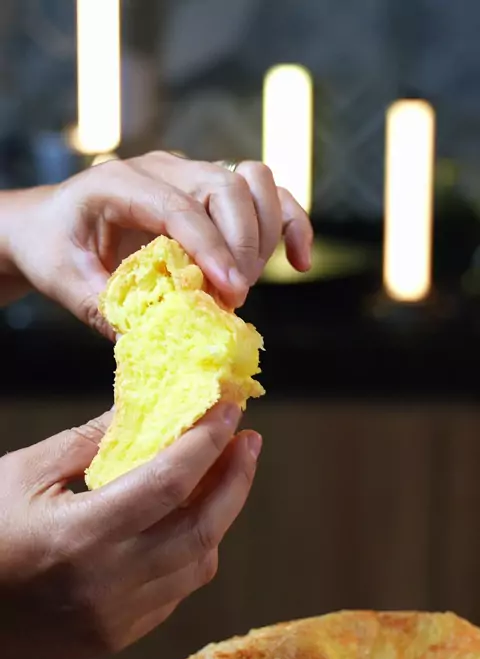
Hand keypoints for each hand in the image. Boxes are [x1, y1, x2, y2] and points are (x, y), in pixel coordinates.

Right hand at [0, 403, 260, 658]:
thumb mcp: (25, 473)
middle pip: (204, 528)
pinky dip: (192, 551)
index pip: (170, 482)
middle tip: (247, 440)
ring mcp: (117, 619)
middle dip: (236, 479)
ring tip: (221, 476)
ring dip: (219, 516)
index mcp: (81, 536)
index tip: (230, 410)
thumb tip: (149, 412)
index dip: (208, 442)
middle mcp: (109, 584)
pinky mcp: (117, 637)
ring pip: (199, 564)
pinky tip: (186, 522)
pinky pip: (177, 590)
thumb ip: (91, 442)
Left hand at [2, 152, 312, 337]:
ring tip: (243, 284)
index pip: (179, 206)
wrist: (49, 222)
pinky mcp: (212, 190)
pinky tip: (300, 262)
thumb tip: (153, 338)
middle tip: (231, 298)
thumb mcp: (66, 282)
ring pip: (255, 182)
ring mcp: (192, 174)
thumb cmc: (54, 247)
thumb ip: (104, 307)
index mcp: (120, 182)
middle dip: (240, 247)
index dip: (211, 248)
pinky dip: (289, 224)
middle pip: (227, 186)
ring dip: (264, 236)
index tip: (232, 291)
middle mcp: (163, 168)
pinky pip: (266, 195)